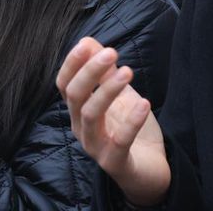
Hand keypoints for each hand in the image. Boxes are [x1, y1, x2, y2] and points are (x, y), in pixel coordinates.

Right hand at [57, 37, 169, 205]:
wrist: (149, 169)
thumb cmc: (129, 129)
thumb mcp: (118, 95)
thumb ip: (104, 72)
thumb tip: (88, 41)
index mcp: (78, 111)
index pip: (64, 84)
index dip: (72, 64)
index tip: (87, 44)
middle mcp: (81, 129)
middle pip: (74, 96)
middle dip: (90, 71)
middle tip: (112, 52)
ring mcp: (96, 148)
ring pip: (91, 115)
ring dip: (108, 90)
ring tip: (128, 72)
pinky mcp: (115, 163)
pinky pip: (119, 142)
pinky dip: (131, 121)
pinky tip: (144, 104)